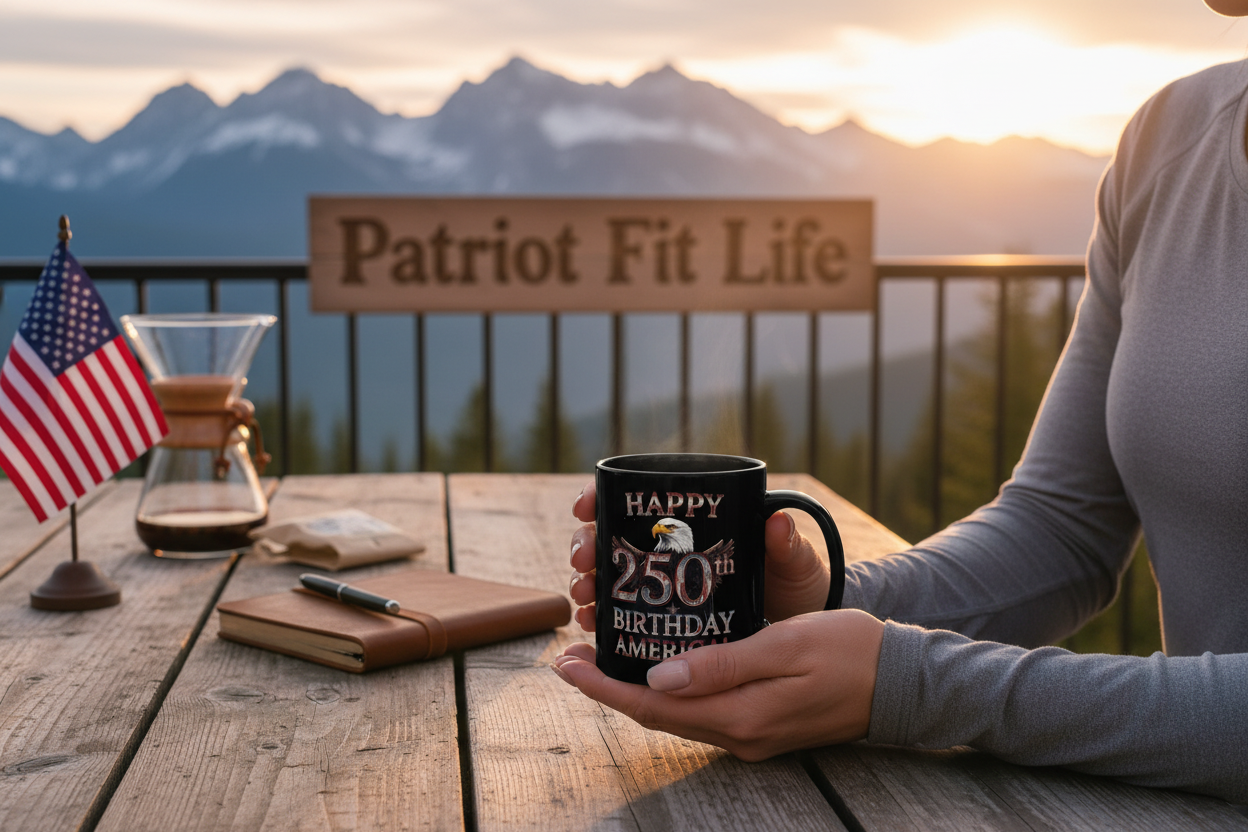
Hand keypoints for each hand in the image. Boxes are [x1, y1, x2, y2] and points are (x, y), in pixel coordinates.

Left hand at [550, 609, 884, 759]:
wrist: (905, 682)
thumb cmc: (852, 651)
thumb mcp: (786, 645)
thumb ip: (722, 664)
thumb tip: (658, 678)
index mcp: (741, 716)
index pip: (654, 705)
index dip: (604, 687)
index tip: (566, 664)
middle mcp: (740, 734)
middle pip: (657, 714)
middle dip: (610, 688)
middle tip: (571, 658)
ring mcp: (751, 734)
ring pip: (677, 715)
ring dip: (636, 691)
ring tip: (603, 660)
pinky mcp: (761, 724)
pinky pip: (700, 712)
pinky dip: (670, 692)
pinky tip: (658, 668)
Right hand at [568, 481, 833, 632]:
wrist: (801, 639)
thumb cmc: (794, 585)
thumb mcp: (792, 563)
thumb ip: (786, 544)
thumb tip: (777, 521)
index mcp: (692, 520)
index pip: (634, 497)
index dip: (600, 497)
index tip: (584, 508)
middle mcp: (667, 549)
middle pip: (610, 537)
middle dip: (586, 546)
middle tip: (585, 561)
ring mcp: (661, 586)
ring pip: (608, 577)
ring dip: (587, 584)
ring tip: (585, 598)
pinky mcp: (660, 622)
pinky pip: (619, 618)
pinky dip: (600, 620)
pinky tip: (592, 629)